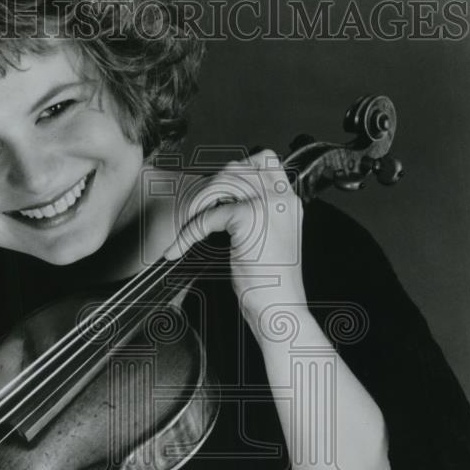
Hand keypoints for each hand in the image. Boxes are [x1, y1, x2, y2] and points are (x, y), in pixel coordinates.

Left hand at [164, 150, 304, 330]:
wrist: (280, 309)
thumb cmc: (272, 285)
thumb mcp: (269, 240)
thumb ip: (257, 215)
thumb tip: (224, 201)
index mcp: (290, 201)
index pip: (264, 160)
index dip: (234, 171)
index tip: (216, 195)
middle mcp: (283, 198)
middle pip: (237, 167)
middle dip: (210, 186)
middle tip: (198, 213)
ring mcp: (269, 204)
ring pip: (221, 182)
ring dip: (198, 203)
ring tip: (189, 227)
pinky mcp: (251, 217)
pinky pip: (207, 215)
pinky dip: (188, 232)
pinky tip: (180, 248)